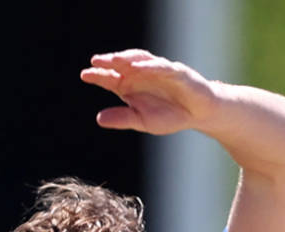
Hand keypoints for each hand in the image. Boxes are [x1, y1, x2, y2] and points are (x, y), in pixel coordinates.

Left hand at [79, 49, 220, 134]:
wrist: (199, 115)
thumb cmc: (171, 115)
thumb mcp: (143, 121)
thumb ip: (123, 118)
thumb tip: (99, 119)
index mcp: (131, 85)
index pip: (111, 78)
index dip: (99, 75)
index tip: (85, 75)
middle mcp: (142, 74)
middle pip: (122, 65)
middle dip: (109, 61)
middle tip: (96, 61)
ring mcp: (158, 71)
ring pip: (140, 60)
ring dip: (127, 58)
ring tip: (114, 59)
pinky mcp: (176, 72)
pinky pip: (162, 67)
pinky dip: (150, 65)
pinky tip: (139, 66)